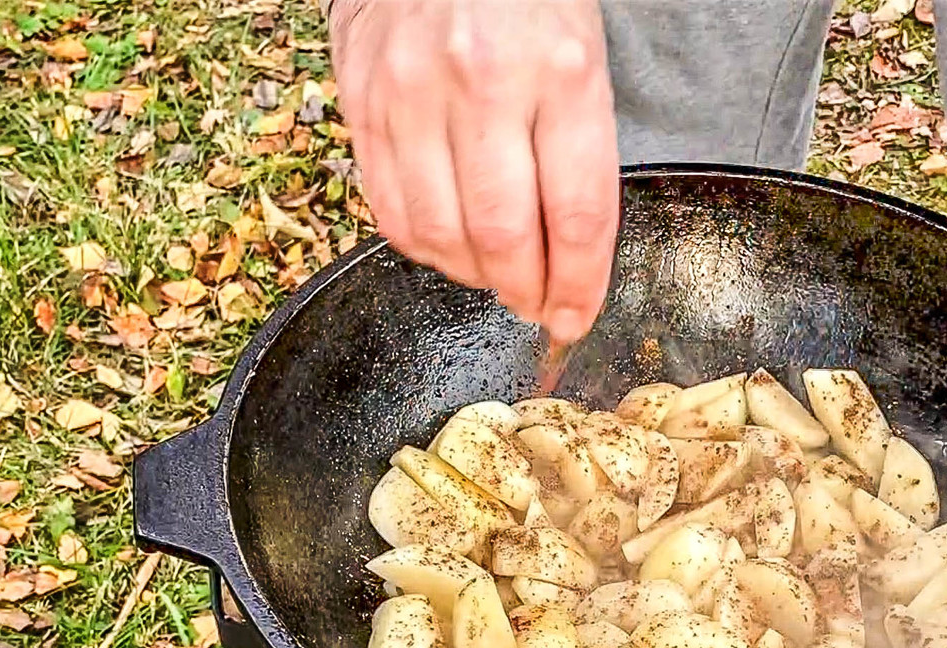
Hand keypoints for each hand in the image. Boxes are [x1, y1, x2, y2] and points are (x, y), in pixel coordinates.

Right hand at [330, 0, 619, 344]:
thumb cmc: (527, 0)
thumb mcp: (582, 56)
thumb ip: (579, 150)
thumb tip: (570, 256)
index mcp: (562, 73)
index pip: (577, 216)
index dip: (578, 286)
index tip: (576, 316)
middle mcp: (485, 85)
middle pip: (504, 236)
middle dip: (526, 291)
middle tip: (536, 305)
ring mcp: (414, 95)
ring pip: (441, 234)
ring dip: (473, 275)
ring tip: (493, 275)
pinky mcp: (364, 103)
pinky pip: (391, 209)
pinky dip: (423, 246)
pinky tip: (447, 244)